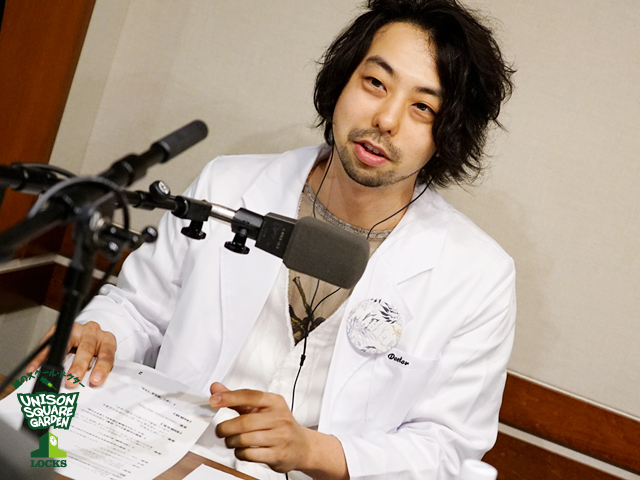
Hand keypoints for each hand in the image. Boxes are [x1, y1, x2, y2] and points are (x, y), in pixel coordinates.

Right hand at [26, 321, 116, 387]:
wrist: (91, 333)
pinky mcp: (61, 330)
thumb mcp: (103, 358)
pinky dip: (41, 357)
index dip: (102, 367)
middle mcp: (92, 332)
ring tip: (53, 373)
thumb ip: (99, 370)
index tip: (95, 380)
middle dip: (79, 365)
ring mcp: (77, 329)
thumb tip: (91, 388)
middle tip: (73, 379)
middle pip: (87, 348)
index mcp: (107, 340)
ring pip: (67, 343)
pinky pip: (49, 344)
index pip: (106, 353)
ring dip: (59, 360)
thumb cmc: (98, 350)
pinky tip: (35, 367)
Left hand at [210, 383, 348, 479]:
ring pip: (244, 439)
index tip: (214, 400)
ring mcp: (280, 436)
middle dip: (226, 428)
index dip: (229, 397)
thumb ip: (237, 399)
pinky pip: (249, 454)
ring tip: (232, 441)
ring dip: (231, 442)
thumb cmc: (279, 424)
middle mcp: (279, 417)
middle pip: (243, 422)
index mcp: (274, 401)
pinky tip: (242, 450)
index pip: (249, 396)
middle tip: (221, 430)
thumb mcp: (262, 408)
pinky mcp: (278, 454)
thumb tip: (216, 388)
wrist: (302, 446)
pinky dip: (240, 453)